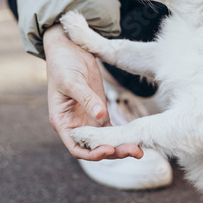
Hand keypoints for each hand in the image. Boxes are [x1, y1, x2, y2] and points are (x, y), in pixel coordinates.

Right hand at [43, 24, 143, 160]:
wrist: (69, 49)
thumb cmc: (62, 64)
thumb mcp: (72, 81)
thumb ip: (86, 98)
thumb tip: (100, 115)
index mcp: (62, 122)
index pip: (77, 147)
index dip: (92, 154)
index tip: (109, 150)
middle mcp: (75, 125)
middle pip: (95, 148)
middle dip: (114, 152)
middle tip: (135, 151)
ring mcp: (88, 119)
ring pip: (105, 141)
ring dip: (121, 146)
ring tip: (140, 150)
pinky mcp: (100, 109)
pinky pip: (112, 129)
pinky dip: (123, 135)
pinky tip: (137, 138)